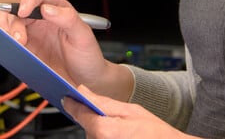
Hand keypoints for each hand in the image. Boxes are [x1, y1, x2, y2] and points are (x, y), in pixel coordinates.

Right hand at [0, 0, 131, 98]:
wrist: (86, 82)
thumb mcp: (83, 36)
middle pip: (17, 9)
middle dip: (13, 21)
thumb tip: (47, 8)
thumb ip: (68, 19)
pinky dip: (6, 44)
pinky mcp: (26, 50)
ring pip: (9, 24)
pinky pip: (10, 43)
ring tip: (16, 45)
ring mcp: (32, 35)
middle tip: (19, 39)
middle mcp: (42, 19)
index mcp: (57, 9)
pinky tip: (13, 51)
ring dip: (7, 32)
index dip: (28, 0)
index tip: (24, 11)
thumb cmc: (88, 56)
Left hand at [64, 85, 196, 138]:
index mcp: (105, 131)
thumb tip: (83, 91)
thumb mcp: (132, 111)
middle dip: (96, 119)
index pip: (80, 115)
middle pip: (88, 127)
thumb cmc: (156, 134)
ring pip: (94, 136)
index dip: (74, 104)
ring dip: (102, 130)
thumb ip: (104, 102)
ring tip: (124, 130)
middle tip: (116, 118)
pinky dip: (106, 137)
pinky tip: (122, 135)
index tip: (68, 98)